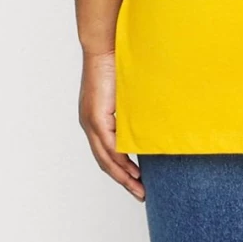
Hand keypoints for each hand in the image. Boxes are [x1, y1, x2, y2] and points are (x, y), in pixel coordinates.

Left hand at [78, 49, 144, 198]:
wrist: (105, 46)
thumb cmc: (118, 65)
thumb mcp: (128, 95)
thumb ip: (134, 111)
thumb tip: (152, 122)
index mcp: (95, 120)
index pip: (107, 153)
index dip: (121, 171)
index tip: (137, 183)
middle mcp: (89, 125)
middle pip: (105, 162)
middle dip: (123, 180)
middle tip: (140, 194)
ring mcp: (90, 122)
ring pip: (106, 158)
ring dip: (122, 176)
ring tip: (138, 188)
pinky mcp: (96, 117)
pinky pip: (109, 145)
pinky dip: (121, 161)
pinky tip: (133, 171)